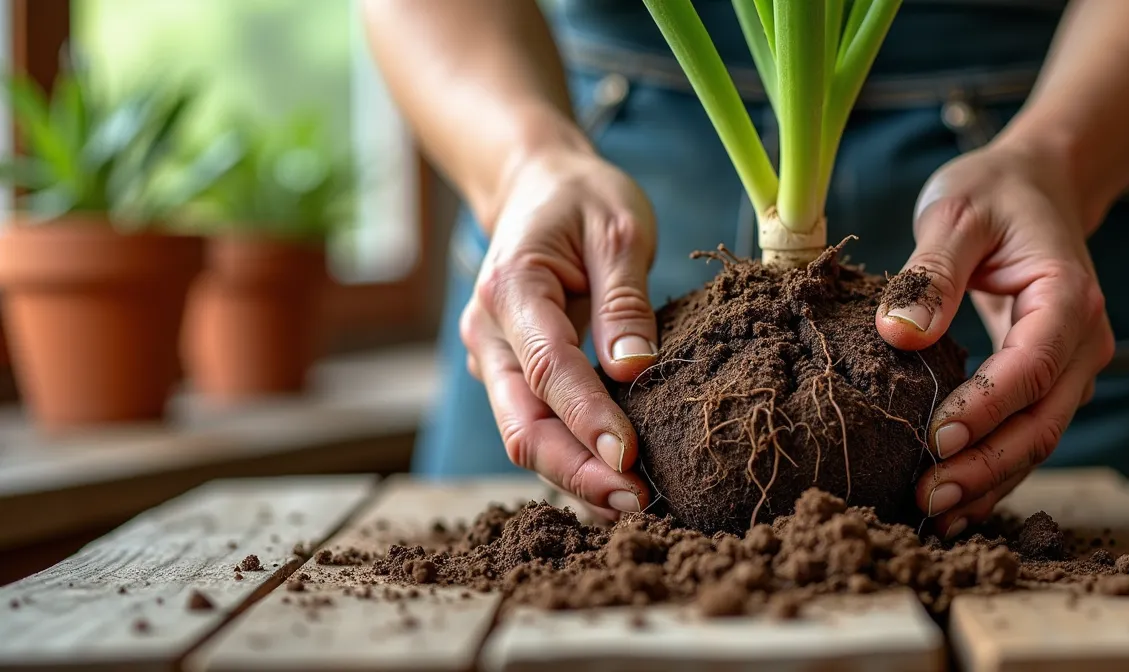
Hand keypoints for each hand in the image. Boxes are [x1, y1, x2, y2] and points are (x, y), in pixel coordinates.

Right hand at [460, 148, 656, 518]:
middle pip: (522, 423)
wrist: (537, 188)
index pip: (549, 369)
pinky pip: (534, 425)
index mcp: (511, 287)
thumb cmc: (583, 202)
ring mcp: (491, 358)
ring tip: (632, 505)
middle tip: (637, 503)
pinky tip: (612, 483)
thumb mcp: (619, 229)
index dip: (589, 419)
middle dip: (578, 471)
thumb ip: (626, 299)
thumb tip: (636, 368)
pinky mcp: (507, 375)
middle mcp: (487, 332)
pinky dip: (570, 458)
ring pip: (523, 435)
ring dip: (574, 475)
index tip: (632, 459)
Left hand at [876, 139, 1115, 537]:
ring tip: (932, 515)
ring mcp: (1071, 369)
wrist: (1035, 189)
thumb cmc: (993, 195)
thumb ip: (930, 272)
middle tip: (926, 498)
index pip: (1030, 367)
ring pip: (1037, 441)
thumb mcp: (957, 215)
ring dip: (988, 482)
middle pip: (1041, 421)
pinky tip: (954, 506)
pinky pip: (1026, 436)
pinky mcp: (1047, 383)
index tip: (935, 438)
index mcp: (1068, 298)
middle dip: (985, 466)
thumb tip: (898, 334)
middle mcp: (1082, 342)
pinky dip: (993, 473)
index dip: (986, 409)